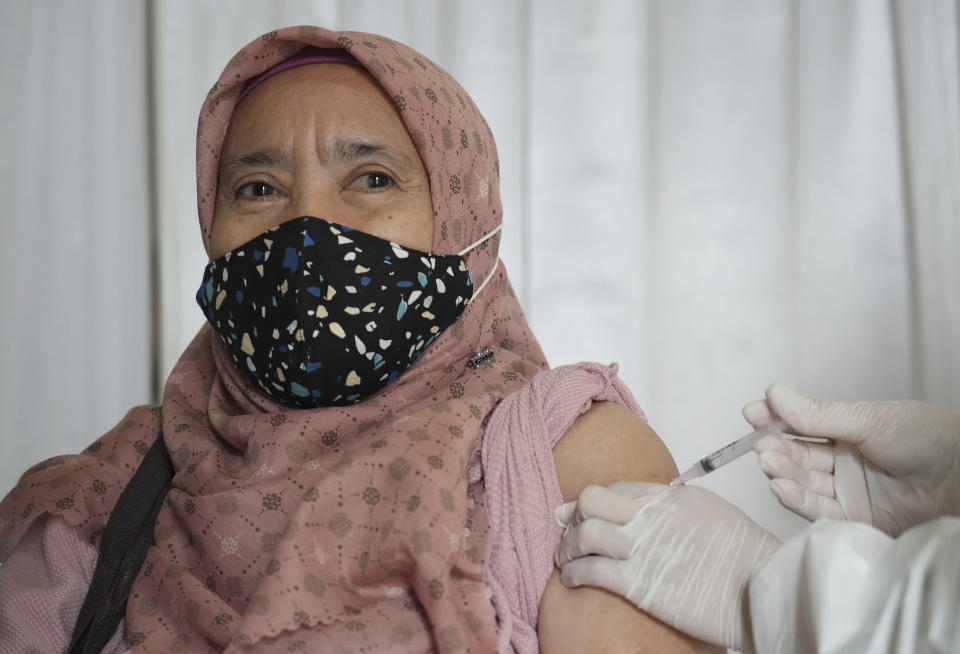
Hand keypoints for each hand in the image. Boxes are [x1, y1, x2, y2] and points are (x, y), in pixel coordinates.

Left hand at [555, 482, 779, 652]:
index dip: (595, 500)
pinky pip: (590, 569)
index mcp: (674, 498)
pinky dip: (573, 573)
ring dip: (567, 546)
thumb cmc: (750, 561)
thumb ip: (680, 511)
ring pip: (584, 532)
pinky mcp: (638, 582)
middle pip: (592, 498)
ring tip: (565, 559)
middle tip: (569, 531)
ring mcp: (644, 547)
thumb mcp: (715, 516)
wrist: (763, 591)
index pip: (620, 488)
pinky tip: (571, 579)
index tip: (580, 510)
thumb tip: (659, 516)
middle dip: (575, 515)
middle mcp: (654, 516)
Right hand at [745, 383, 959, 535]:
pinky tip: (780, 486)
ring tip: (767, 462)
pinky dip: (795, 499)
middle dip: (775, 448)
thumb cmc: (928, 439)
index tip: (752, 413)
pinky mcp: (854, 519)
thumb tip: (773, 393)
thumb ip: (817, 415)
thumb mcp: (868, 420)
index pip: (803, 425)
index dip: (775, 419)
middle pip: (799, 455)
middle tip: (760, 444)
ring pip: (803, 482)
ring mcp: (849, 490)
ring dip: (782, 472)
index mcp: (851, 431)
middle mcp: (846, 461)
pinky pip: (817, 510)